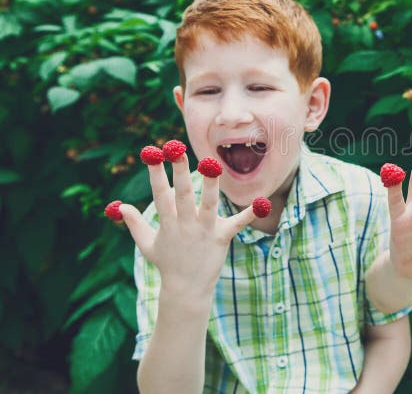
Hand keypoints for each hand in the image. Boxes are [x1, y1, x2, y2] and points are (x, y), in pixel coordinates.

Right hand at [119, 153, 256, 298]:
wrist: (186, 290)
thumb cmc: (167, 264)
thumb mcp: (147, 244)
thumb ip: (135, 223)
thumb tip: (121, 207)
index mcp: (167, 224)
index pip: (159, 194)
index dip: (155, 174)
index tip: (152, 153)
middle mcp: (185, 225)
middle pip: (182, 195)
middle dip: (179, 172)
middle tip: (177, 149)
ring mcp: (204, 232)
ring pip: (208, 205)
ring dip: (210, 186)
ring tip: (211, 165)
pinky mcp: (222, 239)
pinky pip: (237, 224)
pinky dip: (249, 214)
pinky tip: (262, 201)